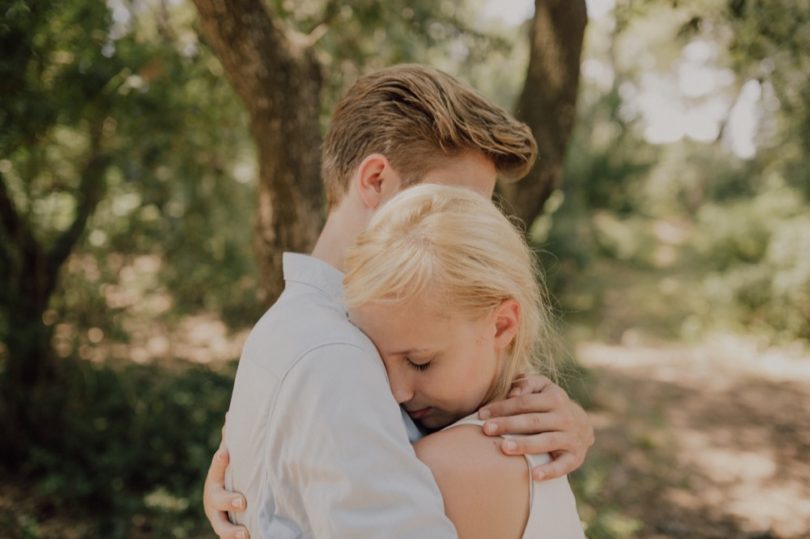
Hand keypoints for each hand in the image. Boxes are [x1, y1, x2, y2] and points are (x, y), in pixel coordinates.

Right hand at [203, 436, 249, 538]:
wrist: (221, 506)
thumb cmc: (228, 477)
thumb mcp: (226, 461)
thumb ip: (229, 441)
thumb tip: (230, 415)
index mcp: (216, 480)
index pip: (217, 468)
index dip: (220, 462)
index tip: (225, 453)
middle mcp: (214, 501)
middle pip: (218, 500)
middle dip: (229, 500)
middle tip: (243, 501)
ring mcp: (219, 519)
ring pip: (222, 527)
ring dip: (232, 532)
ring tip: (245, 533)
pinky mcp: (227, 532)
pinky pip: (230, 538)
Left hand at [477, 374, 593, 481]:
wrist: (581, 425)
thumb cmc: (549, 403)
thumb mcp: (542, 387)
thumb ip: (526, 383)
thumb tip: (511, 392)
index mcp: (555, 398)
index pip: (525, 402)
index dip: (502, 407)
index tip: (481, 414)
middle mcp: (564, 417)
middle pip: (533, 421)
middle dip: (508, 425)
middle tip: (486, 429)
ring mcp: (571, 438)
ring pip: (546, 442)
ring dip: (525, 445)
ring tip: (504, 448)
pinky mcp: (574, 457)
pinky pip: (563, 465)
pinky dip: (550, 471)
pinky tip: (534, 475)